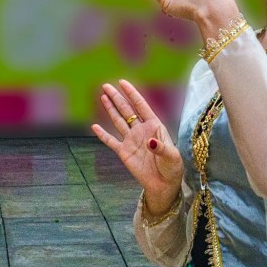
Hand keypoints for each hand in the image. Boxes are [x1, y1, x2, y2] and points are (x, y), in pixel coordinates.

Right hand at [91, 79, 183, 211]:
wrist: (164, 184)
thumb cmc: (172, 168)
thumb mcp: (172, 156)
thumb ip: (161, 148)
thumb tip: (150, 142)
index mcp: (154, 126)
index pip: (141, 106)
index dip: (132, 94)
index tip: (122, 82)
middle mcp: (141, 130)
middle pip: (127, 110)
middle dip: (117, 97)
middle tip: (106, 85)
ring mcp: (131, 140)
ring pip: (118, 121)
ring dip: (111, 109)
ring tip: (103, 96)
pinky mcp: (124, 152)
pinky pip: (111, 141)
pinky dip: (103, 134)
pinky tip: (95, 126)